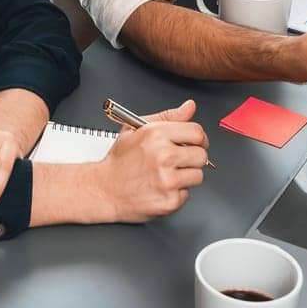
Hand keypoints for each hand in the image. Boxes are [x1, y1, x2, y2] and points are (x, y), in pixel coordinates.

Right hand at [94, 99, 207, 221]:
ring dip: (186, 176)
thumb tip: (189, 107)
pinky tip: (161, 187)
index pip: (197, 132)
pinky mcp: (170, 200)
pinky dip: (177, 192)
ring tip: (166, 174)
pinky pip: (187, 194)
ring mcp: (167, 180)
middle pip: (202, 155)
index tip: (195, 143)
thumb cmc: (120, 161)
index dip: (199, 138)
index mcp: (156, 135)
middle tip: (177, 161)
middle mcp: (163, 156)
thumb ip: (168, 116)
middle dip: (192, 158)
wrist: (105, 189)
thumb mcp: (137, 129)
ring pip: (197, 175)